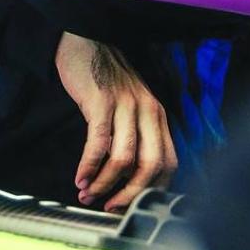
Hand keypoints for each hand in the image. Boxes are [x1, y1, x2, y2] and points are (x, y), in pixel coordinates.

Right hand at [55, 32, 176, 213]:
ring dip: (105, 183)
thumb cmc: (106, 78)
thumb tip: (130, 175)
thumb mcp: (132, 104)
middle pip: (151, 166)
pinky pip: (98, 143)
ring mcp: (125, 106)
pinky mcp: (101, 102)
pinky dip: (88, 166)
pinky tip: (80, 177)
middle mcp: (148, 112)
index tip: (133, 204)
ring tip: (88, 193)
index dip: (152, 190)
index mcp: (158, 116)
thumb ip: (137, 133)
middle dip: (130, 194)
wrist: (87, 42)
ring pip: (123, 159)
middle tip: (111, 207)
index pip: (169, 163)